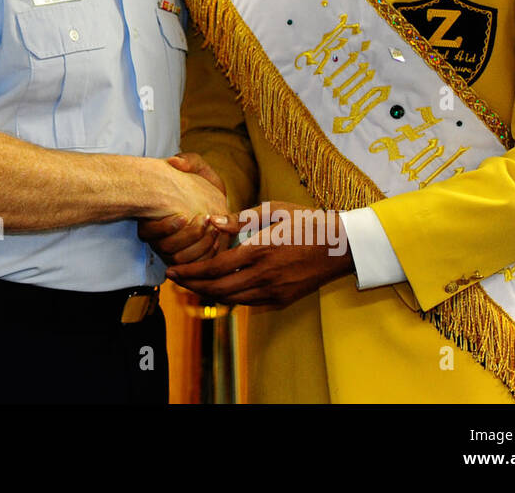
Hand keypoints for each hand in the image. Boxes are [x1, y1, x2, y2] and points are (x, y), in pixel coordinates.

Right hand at [137, 153, 236, 265]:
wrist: (215, 200)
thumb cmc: (201, 184)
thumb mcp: (197, 168)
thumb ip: (188, 161)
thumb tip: (174, 162)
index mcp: (152, 219)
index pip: (147, 232)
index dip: (165, 227)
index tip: (185, 215)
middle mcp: (158, 238)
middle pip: (165, 249)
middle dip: (187, 236)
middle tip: (206, 220)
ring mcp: (173, 252)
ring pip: (180, 260)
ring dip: (199, 245)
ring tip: (215, 229)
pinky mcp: (190, 261)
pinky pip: (194, 267)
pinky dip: (206, 255)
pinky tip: (218, 240)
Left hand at [165, 201, 354, 306]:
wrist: (342, 246)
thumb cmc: (306, 222)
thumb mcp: (274, 211)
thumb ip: (240, 218)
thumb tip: (211, 221)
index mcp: (259, 250)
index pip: (215, 268)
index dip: (190, 271)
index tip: (172, 270)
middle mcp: (264, 275)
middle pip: (217, 288)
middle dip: (192, 285)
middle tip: (174, 280)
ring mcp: (274, 291)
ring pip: (231, 299)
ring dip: (207, 293)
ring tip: (191, 284)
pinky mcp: (282, 299)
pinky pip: (247, 303)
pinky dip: (228, 297)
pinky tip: (218, 288)